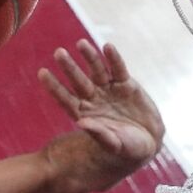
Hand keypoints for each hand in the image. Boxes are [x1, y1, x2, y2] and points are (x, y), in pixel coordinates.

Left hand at [39, 40, 164, 168]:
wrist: (150, 142)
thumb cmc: (128, 148)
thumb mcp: (114, 144)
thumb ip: (98, 133)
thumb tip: (81, 122)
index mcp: (84, 113)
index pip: (65, 98)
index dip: (54, 86)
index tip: (42, 73)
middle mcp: (93, 98)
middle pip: (78, 80)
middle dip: (69, 67)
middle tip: (59, 53)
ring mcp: (109, 90)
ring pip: (96, 70)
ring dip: (89, 56)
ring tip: (81, 43)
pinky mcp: (126, 84)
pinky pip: (118, 69)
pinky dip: (114, 58)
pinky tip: (107, 47)